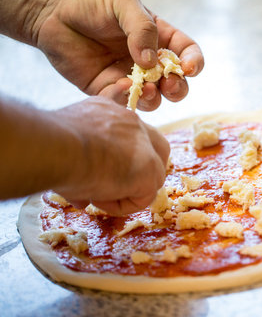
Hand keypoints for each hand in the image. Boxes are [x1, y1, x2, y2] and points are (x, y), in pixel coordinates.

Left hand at [35, 0, 203, 110]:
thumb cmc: (90, 1)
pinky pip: (123, 102)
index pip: (185, 52)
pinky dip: (125, 99)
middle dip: (178, 88)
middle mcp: (147, 60)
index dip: (193, 62)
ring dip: (154, 98)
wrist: (51, 11)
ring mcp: (129, 76)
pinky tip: (117, 86)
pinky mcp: (107, 89)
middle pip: (175, 82)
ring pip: (153, 98)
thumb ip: (142, 29)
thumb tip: (152, 62)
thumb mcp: (123, 3)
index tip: (189, 69)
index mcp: (158, 37)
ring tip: (143, 88)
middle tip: (168, 85)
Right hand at [52, 97, 169, 214]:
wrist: (54, 147)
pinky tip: (99, 199)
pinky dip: (124, 206)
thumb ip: (83, 165)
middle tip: (122, 186)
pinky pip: (145, 196)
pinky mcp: (149, 168)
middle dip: (145, 169)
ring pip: (152, 175)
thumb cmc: (49, 145)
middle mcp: (131, 121)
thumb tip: (82, 197)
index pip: (129, 129)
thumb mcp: (66, 147)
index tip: (109, 159)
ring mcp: (145, 144)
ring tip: (95, 195)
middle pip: (156, 146)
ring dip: (127, 192)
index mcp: (109, 112)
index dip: (126, 150)